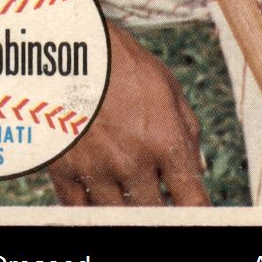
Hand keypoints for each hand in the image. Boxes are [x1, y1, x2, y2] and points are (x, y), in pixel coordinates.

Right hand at [47, 21, 210, 205]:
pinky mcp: (64, 168)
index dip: (197, 213)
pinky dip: (90, 206)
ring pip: (117, 216)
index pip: (191, 199)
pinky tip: (97, 193)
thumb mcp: (166, 86)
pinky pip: (79, 209)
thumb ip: (186, 130)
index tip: (195, 215)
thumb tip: (195, 167)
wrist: (70, 46)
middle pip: (153, 214)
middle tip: (157, 201)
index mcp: (165, 140)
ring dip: (125, 208)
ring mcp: (96, 168)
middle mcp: (132, 161)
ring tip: (126, 190)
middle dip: (159, 211)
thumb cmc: (122, 62)